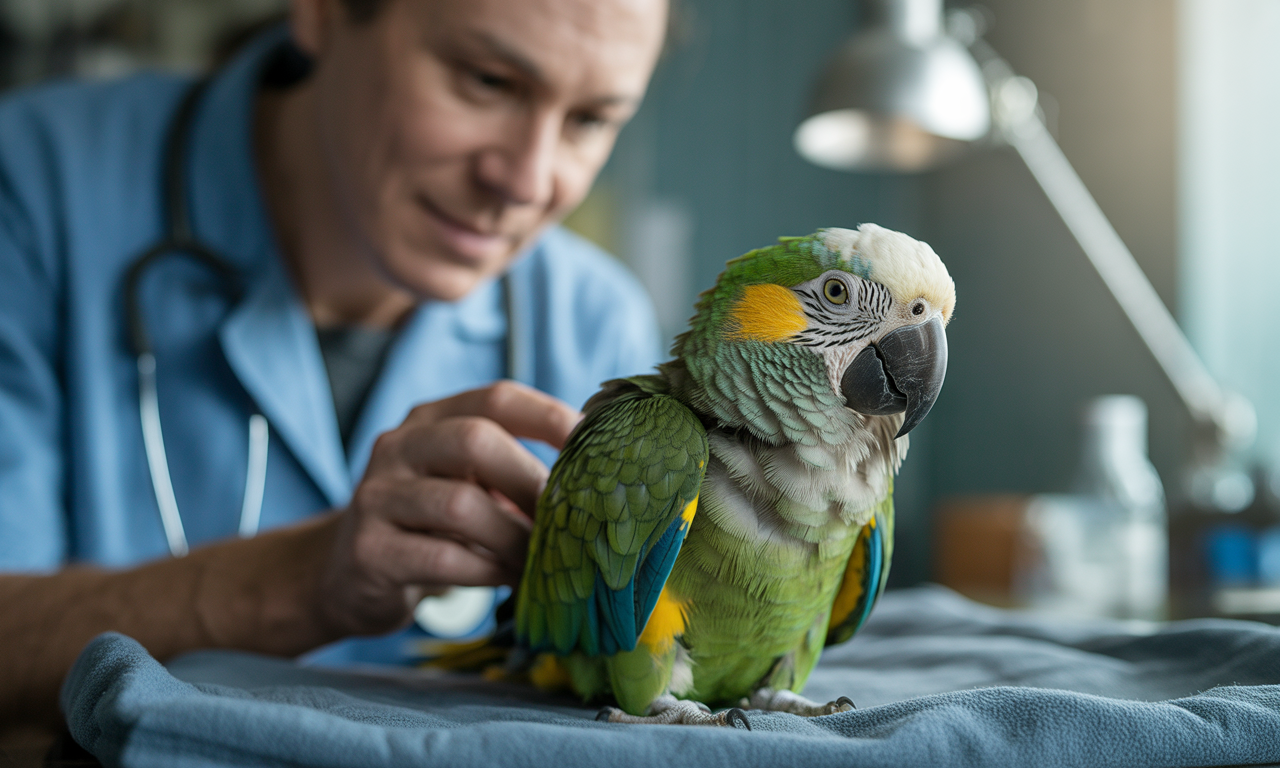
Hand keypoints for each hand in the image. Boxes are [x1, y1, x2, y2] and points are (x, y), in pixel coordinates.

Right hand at [313, 381, 579, 637]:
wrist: (347, 575)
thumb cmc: (430, 526)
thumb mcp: (467, 484)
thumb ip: (513, 472)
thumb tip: (601, 484)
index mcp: (431, 419)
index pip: (496, 399)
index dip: (549, 417)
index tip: (593, 447)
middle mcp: (399, 446)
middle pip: (475, 441)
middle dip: (531, 480)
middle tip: (570, 519)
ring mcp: (377, 497)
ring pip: (460, 504)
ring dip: (515, 537)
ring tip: (544, 560)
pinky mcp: (368, 551)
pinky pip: (442, 559)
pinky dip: (489, 572)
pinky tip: (510, 581)